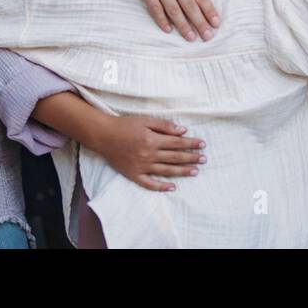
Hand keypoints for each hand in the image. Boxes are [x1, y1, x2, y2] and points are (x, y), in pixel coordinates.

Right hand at [87, 115, 205, 192]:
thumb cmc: (124, 125)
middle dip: (191, 158)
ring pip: (166, 171)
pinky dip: (161, 187)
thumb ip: (164, 126)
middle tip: (204, 159)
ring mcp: (142, 167)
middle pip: (175, 158)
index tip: (202, 144)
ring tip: (195, 171)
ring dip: (182, 172)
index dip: (191, 143)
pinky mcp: (134, 175)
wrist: (103, 136)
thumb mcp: (145, 120)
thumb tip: (182, 131)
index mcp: (152, 140)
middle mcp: (149, 155)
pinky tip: (172, 187)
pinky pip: (149, 184)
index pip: (177, 143)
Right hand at [108, 0, 220, 41]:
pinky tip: (168, 30)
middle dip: (200, 22)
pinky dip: (162, 20)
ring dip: (184, 26)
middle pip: (190, 6)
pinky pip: (155, 8)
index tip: (216, 22)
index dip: (209, 9)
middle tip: (208, 36)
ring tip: (191, 38)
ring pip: (174, 10)